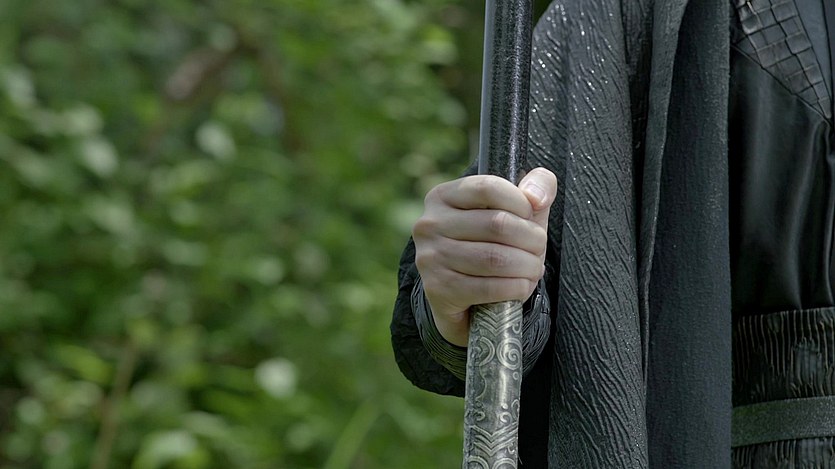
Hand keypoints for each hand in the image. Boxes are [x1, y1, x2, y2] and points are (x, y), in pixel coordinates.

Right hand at [412, 167, 557, 346]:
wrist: (462, 299)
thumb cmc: (492, 246)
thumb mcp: (513, 212)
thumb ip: (535, 188)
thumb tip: (537, 197)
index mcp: (443, 196)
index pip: (488, 188)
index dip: (521, 203)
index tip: (530, 218)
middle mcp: (430, 224)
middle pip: (496, 224)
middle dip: (531, 239)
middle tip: (538, 249)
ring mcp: (431, 257)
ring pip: (495, 258)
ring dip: (527, 266)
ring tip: (534, 268)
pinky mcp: (438, 289)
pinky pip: (489, 287)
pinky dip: (517, 288)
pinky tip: (522, 286)